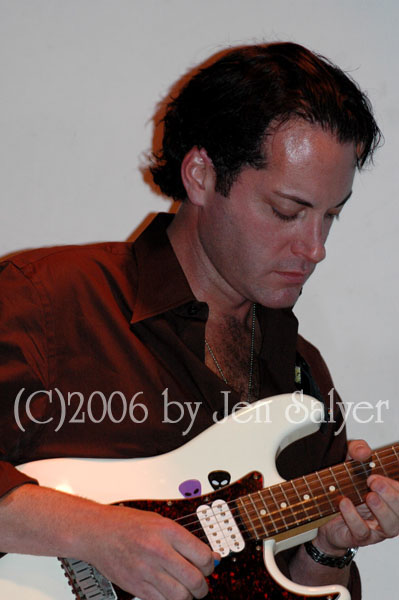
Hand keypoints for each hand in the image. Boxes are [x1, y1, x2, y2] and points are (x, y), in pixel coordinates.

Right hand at [82, 504, 217, 599]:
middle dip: (203, 585)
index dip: (210, 564)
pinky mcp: (136, 586)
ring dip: (188, 596)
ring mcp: (146, 570)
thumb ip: (184, 539)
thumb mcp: (160, 521)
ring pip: (180, 596)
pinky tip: (169, 592)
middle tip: (201, 583)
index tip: (208, 565)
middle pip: (194, 579)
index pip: (202, 555)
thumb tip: (209, 556)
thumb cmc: (127, 523)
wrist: (97, 532)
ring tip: (186, 590)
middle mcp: (158, 551)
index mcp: (167, 530)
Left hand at [314, 439, 398, 554]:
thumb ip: (356, 451)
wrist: (323, 514)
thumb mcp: (348, 463)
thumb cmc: (344, 488)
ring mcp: (375, 529)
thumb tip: (363, 451)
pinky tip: (345, 503)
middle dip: (392, 496)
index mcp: (389, 497)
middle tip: (374, 482)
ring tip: (369, 496)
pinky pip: (362, 531)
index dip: (394, 486)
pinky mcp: (358, 537)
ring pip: (390, 526)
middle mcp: (388, 515)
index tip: (376, 475)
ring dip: (381, 510)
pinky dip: (354, 517)